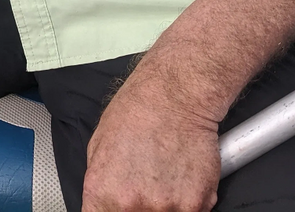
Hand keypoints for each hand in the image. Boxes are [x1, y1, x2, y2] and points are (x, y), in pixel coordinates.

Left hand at [83, 72, 220, 211]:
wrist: (175, 94)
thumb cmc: (137, 110)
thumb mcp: (99, 144)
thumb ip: (101, 185)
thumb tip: (105, 205)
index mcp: (102, 192)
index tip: (121, 207)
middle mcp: (131, 205)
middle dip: (142, 208)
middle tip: (147, 186)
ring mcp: (164, 208)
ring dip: (167, 206)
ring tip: (166, 176)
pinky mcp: (195, 204)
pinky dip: (189, 201)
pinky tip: (183, 175)